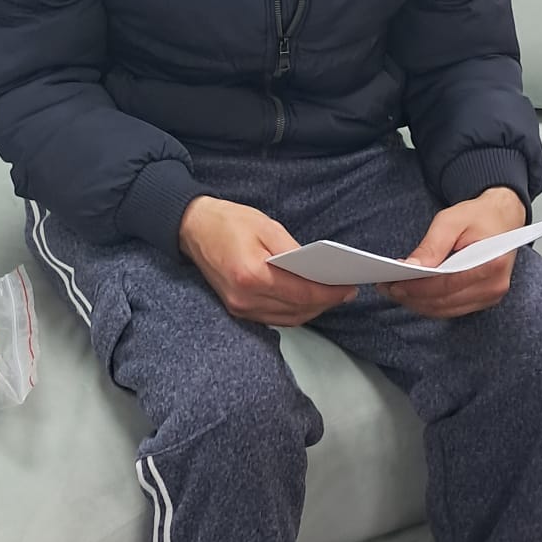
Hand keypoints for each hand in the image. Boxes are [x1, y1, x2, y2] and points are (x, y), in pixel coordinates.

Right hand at [178, 196, 356, 327]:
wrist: (192, 228)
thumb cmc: (229, 222)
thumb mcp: (266, 226)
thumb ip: (293, 251)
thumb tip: (318, 270)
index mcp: (251, 275)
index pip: (301, 294)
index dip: (328, 294)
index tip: (348, 288)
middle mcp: (244, 298)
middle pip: (296, 310)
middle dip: (324, 303)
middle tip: (345, 291)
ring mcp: (239, 308)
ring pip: (287, 319)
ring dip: (311, 309)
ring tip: (330, 296)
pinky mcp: (237, 309)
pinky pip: (274, 318)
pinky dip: (294, 311)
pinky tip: (307, 299)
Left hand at [380, 187, 526, 320]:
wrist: (502, 218)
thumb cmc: (479, 216)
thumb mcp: (451, 220)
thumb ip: (432, 245)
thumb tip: (411, 267)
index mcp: (491, 263)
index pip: (447, 285)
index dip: (417, 288)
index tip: (393, 284)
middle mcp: (494, 285)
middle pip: (445, 301)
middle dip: (412, 297)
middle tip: (387, 287)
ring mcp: (491, 296)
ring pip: (445, 310)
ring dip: (418, 303)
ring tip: (395, 290)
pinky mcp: (483, 300)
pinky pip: (451, 309)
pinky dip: (430, 303)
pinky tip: (413, 293)